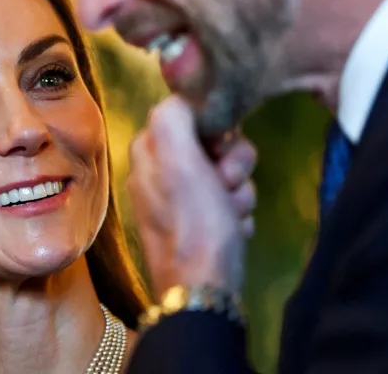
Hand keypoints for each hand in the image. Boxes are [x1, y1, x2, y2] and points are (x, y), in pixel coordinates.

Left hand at [127, 95, 256, 297]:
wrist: (204, 292)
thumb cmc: (194, 225)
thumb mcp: (180, 160)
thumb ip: (174, 116)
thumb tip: (183, 95)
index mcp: (148, 152)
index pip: (189, 114)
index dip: (214, 127)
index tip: (221, 147)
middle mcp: (159, 173)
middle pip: (212, 144)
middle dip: (232, 163)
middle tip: (227, 184)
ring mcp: (179, 201)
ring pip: (227, 174)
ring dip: (239, 192)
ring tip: (231, 214)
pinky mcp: (200, 225)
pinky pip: (231, 203)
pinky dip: (237, 215)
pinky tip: (233, 230)